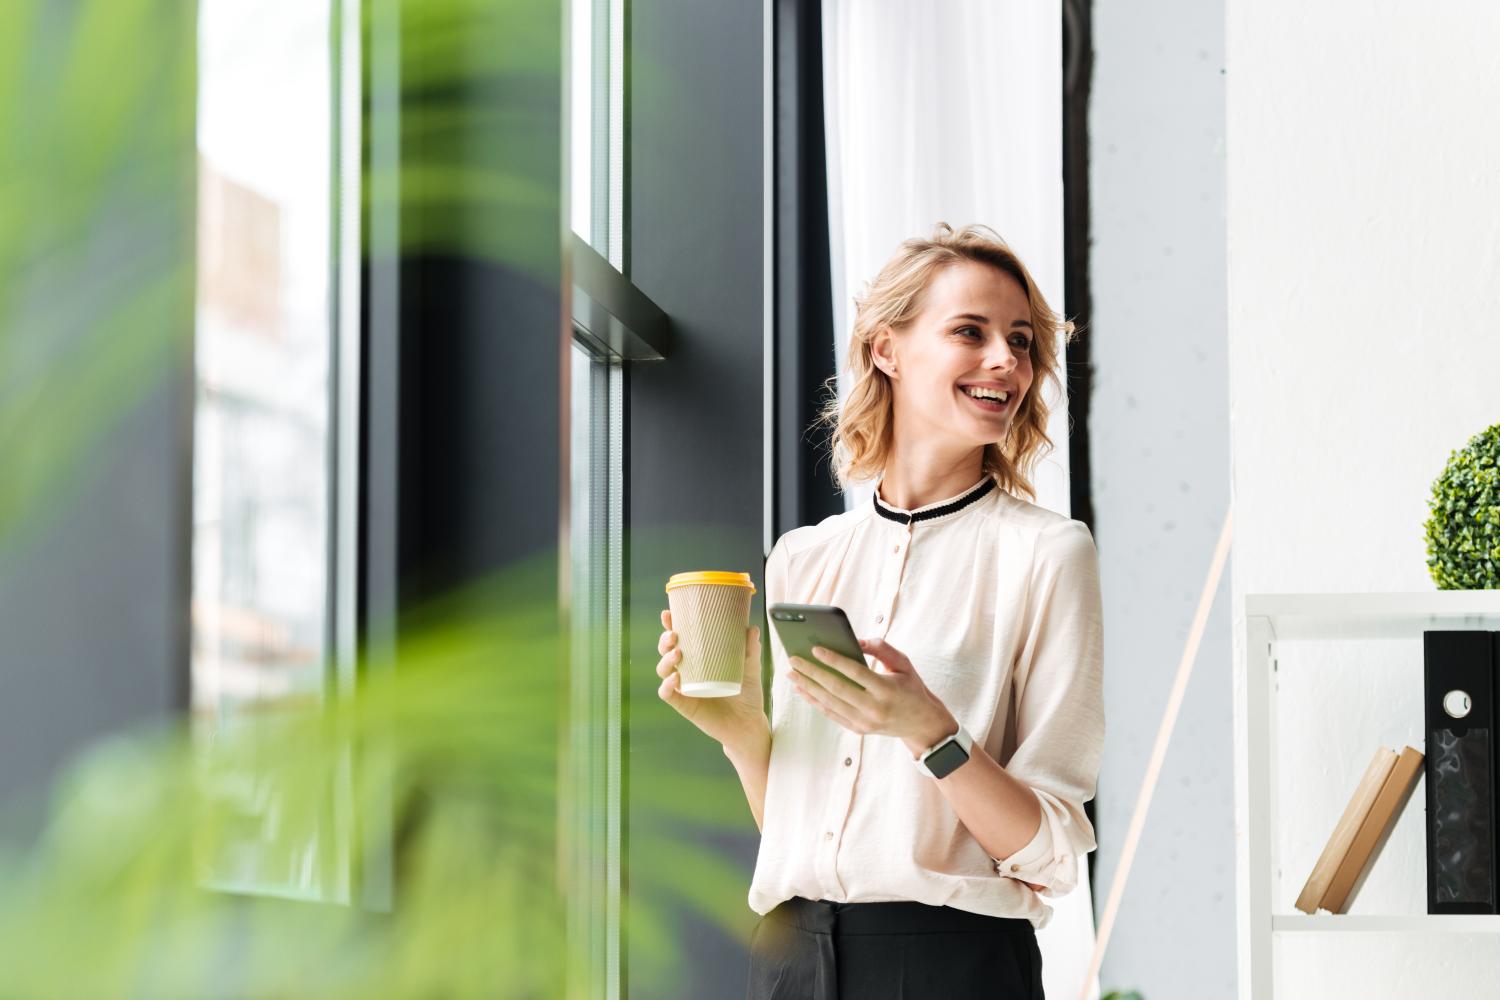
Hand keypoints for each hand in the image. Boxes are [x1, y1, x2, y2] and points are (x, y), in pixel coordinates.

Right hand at [655, 609, 769, 753]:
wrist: (748, 724)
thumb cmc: (747, 693)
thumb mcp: (750, 667)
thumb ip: (750, 649)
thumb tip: (752, 628)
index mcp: (699, 657)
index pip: (681, 638)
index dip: (671, 625)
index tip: (668, 614)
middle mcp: (688, 670)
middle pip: (666, 651)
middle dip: (664, 640)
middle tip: (674, 634)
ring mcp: (684, 688)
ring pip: (663, 670)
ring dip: (665, 660)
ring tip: (678, 653)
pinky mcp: (684, 705)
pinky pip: (667, 694)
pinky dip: (667, 685)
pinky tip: (675, 678)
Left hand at [786, 636, 956, 757]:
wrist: (922, 724)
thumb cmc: (912, 688)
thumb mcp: (904, 664)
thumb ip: (882, 648)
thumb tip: (855, 640)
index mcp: (887, 690)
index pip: (855, 672)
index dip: (834, 660)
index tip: (815, 648)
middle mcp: (875, 708)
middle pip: (836, 688)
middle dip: (812, 673)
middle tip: (793, 659)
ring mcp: (865, 722)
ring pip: (829, 703)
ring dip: (808, 687)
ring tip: (792, 673)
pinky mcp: (858, 730)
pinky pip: (831, 714)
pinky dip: (815, 702)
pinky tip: (803, 690)